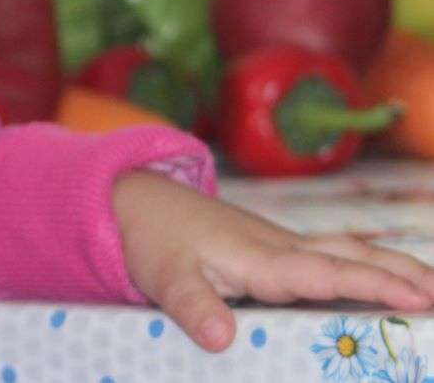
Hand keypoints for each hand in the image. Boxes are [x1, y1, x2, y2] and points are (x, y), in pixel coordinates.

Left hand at [113, 169, 433, 351]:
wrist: (138, 202)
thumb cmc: (153, 240)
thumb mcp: (164, 277)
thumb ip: (193, 307)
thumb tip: (223, 340)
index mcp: (262, 258)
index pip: (327, 273)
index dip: (371, 285)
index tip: (415, 296)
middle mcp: (281, 249)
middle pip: (352, 257)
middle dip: (403, 274)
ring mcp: (282, 248)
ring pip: (347, 253)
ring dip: (393, 267)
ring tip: (433, 290)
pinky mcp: (275, 252)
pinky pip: (332, 259)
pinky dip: (366, 267)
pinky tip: (384, 282)